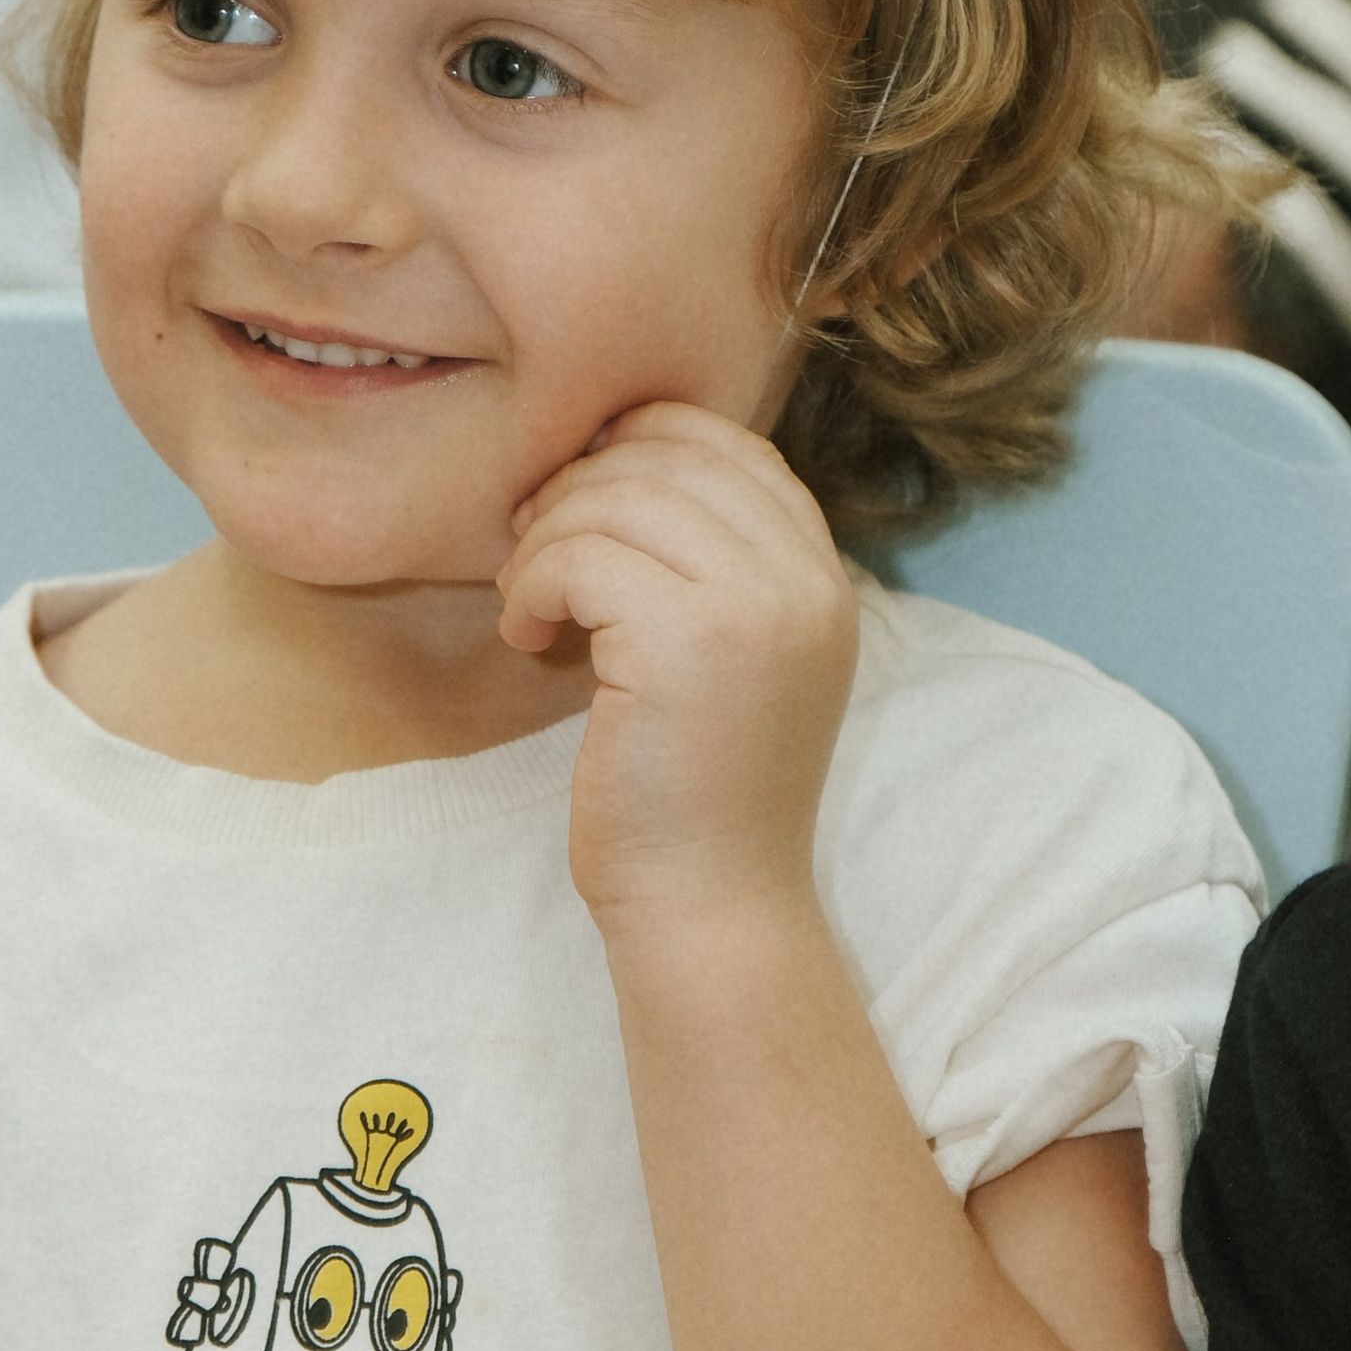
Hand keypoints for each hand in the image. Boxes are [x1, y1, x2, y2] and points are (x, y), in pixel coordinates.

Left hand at [497, 401, 858, 934]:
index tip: (577, 495)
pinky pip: (581, 557)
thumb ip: (704, 563)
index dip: (641, 442)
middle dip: (579, 488)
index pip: (730, 445)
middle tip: (531, 547)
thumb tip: (605, 457)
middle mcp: (805, 580)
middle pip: (668, 458)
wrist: (710, 907)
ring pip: (617, 499)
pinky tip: (528, 636)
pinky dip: (534, 585)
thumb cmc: (695, 791)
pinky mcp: (686, 641)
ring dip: (546, 540)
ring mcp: (755, 607)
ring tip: (528, 602)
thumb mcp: (728, 656)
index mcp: (822, 577)